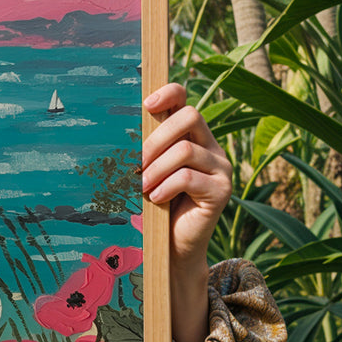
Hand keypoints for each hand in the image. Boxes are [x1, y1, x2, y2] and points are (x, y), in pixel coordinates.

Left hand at [142, 83, 232, 341]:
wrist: (172, 247)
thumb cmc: (154, 206)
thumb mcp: (148, 171)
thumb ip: (146, 148)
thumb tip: (119, 124)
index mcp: (194, 137)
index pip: (186, 101)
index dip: (169, 93)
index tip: (146, 104)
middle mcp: (213, 148)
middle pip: (190, 117)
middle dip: (157, 137)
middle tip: (137, 161)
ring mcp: (221, 169)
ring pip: (186, 149)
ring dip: (157, 168)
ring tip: (142, 186)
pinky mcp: (222, 191)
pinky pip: (189, 177)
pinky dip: (166, 186)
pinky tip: (155, 198)